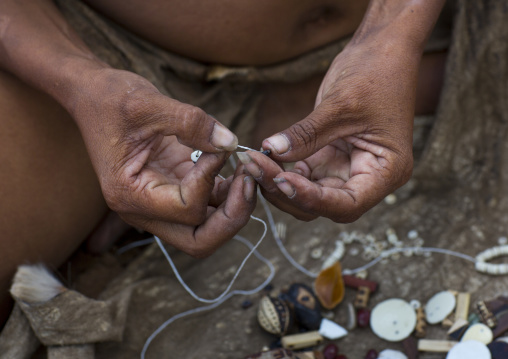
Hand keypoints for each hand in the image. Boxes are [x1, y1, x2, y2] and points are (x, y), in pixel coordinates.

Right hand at [72, 68, 255, 256]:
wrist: (94, 96)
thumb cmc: (110, 99)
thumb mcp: (148, 103)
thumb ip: (192, 123)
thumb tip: (231, 143)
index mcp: (130, 195)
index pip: (186, 209)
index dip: (210, 180)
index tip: (218, 148)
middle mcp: (144, 209)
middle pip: (199, 241)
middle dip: (232, 218)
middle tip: (250, 184)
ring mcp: (160, 202)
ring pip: (207, 227)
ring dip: (235, 206)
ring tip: (249, 172)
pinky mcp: (174, 188)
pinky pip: (208, 204)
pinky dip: (228, 193)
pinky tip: (237, 168)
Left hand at [241, 30, 417, 221]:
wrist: (381, 50)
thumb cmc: (376, 73)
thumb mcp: (340, 104)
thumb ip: (306, 133)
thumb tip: (271, 150)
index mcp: (387, 172)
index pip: (348, 204)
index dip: (313, 199)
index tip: (282, 181)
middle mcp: (368, 179)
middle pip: (324, 204)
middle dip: (288, 191)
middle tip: (255, 167)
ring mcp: (347, 170)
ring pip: (309, 194)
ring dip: (279, 183)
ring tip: (252, 161)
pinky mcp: (329, 159)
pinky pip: (303, 175)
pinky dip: (282, 170)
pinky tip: (263, 157)